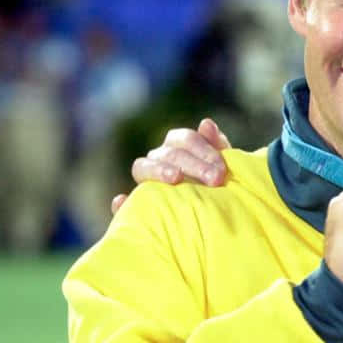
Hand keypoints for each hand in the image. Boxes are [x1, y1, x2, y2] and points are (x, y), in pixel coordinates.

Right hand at [110, 118, 231, 213]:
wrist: (216, 220)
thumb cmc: (219, 190)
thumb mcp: (222, 168)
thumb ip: (216, 146)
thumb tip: (205, 123)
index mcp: (179, 147)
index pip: (184, 139)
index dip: (203, 149)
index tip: (222, 169)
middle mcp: (159, 160)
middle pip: (168, 153)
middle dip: (194, 164)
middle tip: (215, 180)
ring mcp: (145, 181)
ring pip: (142, 167)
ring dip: (157, 170)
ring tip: (175, 178)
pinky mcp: (136, 206)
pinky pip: (121, 204)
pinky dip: (120, 202)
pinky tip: (121, 201)